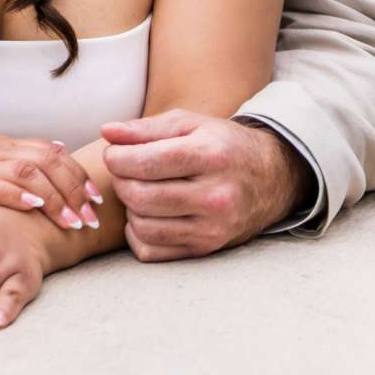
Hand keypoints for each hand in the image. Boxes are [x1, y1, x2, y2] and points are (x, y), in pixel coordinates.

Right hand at [0, 134, 103, 234]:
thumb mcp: (25, 191)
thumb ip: (47, 179)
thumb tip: (80, 175)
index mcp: (15, 146)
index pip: (55, 152)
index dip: (79, 176)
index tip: (96, 201)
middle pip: (44, 160)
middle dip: (70, 190)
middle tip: (86, 219)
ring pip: (24, 170)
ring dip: (51, 198)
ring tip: (69, 221)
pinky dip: (15, 195)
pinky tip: (33, 208)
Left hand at [101, 112, 310, 259]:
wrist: (268, 178)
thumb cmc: (221, 144)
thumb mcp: (190, 123)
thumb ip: (146, 128)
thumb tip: (106, 132)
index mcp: (210, 156)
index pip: (147, 162)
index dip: (117, 158)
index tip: (113, 152)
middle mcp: (215, 196)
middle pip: (141, 196)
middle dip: (120, 181)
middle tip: (122, 169)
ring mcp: (212, 228)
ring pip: (143, 226)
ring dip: (129, 207)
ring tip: (136, 188)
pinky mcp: (206, 249)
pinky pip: (151, 251)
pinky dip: (137, 233)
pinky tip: (145, 213)